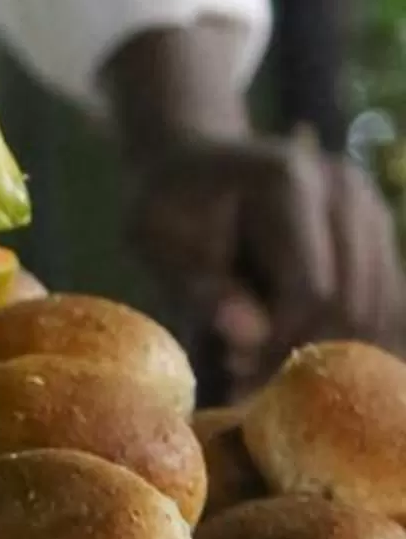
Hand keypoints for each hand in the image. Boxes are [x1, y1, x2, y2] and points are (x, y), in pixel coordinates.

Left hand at [124, 128, 405, 389]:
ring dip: (326, 350)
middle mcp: (341, 186)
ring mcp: (367, 205)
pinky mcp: (378, 229)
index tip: (233, 363)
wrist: (191, 164)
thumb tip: (246, 337)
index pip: (311, 290)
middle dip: (303, 351)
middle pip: (351, 304)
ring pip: (375, 312)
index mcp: (287, 180)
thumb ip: (200, 289)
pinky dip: (347, 337)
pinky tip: (294, 345)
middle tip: (249, 375)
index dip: (277, 340)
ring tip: (263, 361)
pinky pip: (384, 305)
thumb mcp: (155, 241)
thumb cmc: (166, 205)